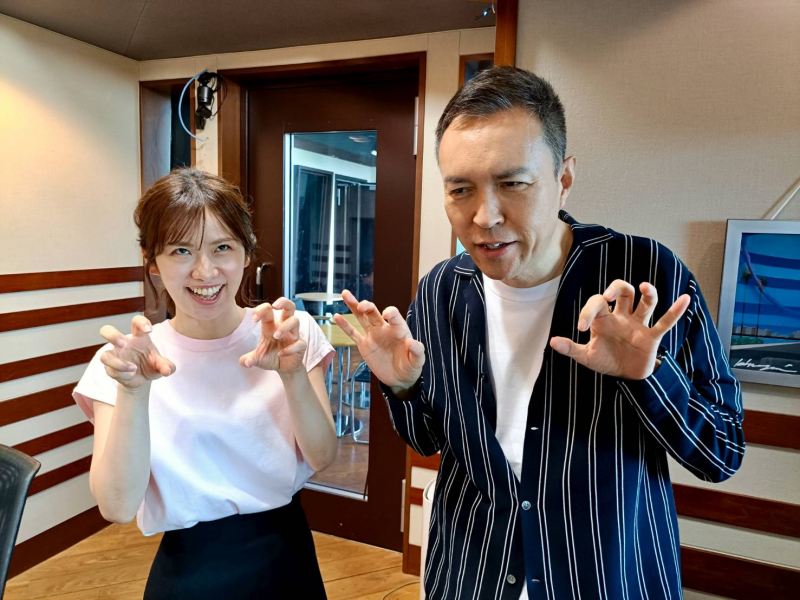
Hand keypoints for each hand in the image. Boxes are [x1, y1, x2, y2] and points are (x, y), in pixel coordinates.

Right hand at [99, 316, 175, 390]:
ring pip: (104, 356)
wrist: (142, 380)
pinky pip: (111, 371)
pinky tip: (132, 376)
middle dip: (112, 335)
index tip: (149, 330)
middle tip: (123, 343)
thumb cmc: (151, 365)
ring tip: (134, 368)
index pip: (136, 322)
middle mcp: (123, 344)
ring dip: (119, 363)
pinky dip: (123, 374)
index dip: (141, 322)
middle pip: (107, 331)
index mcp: (138, 337)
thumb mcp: (161, 365)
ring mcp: (115, 356)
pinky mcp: (110, 368)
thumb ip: (166, 366)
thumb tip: (167, 371)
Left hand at [240, 298, 306, 372]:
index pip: (268, 311)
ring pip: (295, 321)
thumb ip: (248, 359)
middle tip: (275, 306)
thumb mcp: (257, 359)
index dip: (260, 310)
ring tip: (276, 336)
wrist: (284, 369)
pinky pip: (299, 343)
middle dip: (283, 302)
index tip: (253, 319)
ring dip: (285, 327)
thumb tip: (245, 362)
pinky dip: (290, 348)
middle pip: (289, 307)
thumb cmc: (271, 357)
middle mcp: (284, 327)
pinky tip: (281, 354)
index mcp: (271, 327)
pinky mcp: (301, 346)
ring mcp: (294, 336)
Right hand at [334, 290, 424, 392]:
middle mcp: (385, 329)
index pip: (394, 316)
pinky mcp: (364, 345)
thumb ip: (417, 352)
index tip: (387, 314)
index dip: (391, 313)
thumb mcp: (417, 361)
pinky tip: (337, 316)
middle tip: (361, 305)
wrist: (400, 379)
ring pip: (362, 318)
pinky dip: (345, 326)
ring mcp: (373, 335)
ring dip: (354, 306)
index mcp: (399, 329)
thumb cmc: (411, 367)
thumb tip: (413, 342)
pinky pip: (353, 334)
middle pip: (374, 313)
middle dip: (367, 307)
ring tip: (345, 294)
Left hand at [549, 280, 690, 379]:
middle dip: (616, 289)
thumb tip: (552, 341)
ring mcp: (639, 325)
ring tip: (644, 287)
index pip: (597, 304)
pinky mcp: (652, 337)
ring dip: (647, 293)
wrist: (627, 378)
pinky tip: (685, 299)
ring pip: (645, 302)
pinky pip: (666, 322)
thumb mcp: (586, 356)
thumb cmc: (607, 361)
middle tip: (609, 297)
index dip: (588, 311)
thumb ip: (571, 348)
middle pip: (623, 292)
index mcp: (605, 319)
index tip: (581, 327)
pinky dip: (676, 311)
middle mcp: (623, 317)